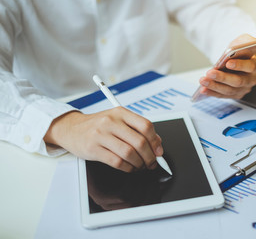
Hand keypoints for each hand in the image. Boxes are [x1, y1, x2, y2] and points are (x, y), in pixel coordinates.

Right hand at [44, 107, 162, 171]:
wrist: (71, 128)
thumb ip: (137, 129)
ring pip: (129, 154)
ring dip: (139, 164)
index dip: (156, 141)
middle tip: (152, 162)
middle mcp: (111, 122)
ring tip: (141, 166)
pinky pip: (117, 162)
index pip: (145, 126)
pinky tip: (129, 167)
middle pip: (139, 142)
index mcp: (120, 112)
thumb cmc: (98, 125)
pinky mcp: (93, 149)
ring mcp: (101, 135)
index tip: (158, 151)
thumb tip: (157, 144)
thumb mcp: (118, 120)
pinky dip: (128, 168)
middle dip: (150, 156)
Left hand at [198, 34, 255, 99]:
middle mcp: (251, 79)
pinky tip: (203, 89)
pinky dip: (212, 92)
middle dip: (223, 77)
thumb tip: (255, 44)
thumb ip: (248, 41)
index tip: (228, 63)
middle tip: (210, 73)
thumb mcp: (244, 41)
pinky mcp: (234, 95)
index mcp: (255, 65)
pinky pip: (222, 95)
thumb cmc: (240, 51)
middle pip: (238, 81)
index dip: (239, 65)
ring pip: (229, 90)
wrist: (235, 59)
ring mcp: (243, 89)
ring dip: (214, 86)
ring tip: (203, 80)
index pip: (250, 66)